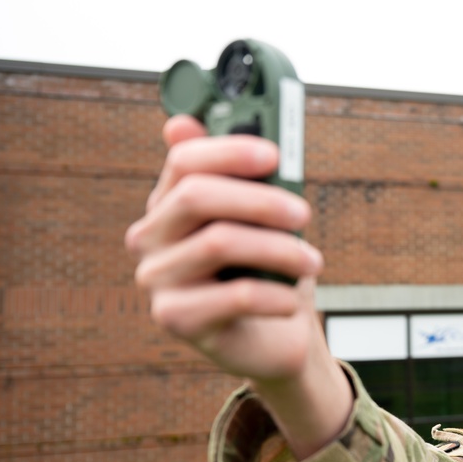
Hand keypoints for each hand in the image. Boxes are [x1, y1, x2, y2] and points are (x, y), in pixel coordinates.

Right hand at [125, 115, 324, 381]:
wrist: (273, 338)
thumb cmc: (267, 272)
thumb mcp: (264, 223)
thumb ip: (246, 177)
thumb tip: (191, 123)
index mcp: (168, 203)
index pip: (184, 162)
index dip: (229, 152)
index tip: (275, 155)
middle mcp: (150, 237)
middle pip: (196, 197)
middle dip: (259, 200)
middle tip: (304, 212)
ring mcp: (157, 279)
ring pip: (218, 244)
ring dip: (278, 249)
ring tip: (312, 261)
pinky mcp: (175, 318)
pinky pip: (234, 296)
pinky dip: (275, 295)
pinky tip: (292, 303)